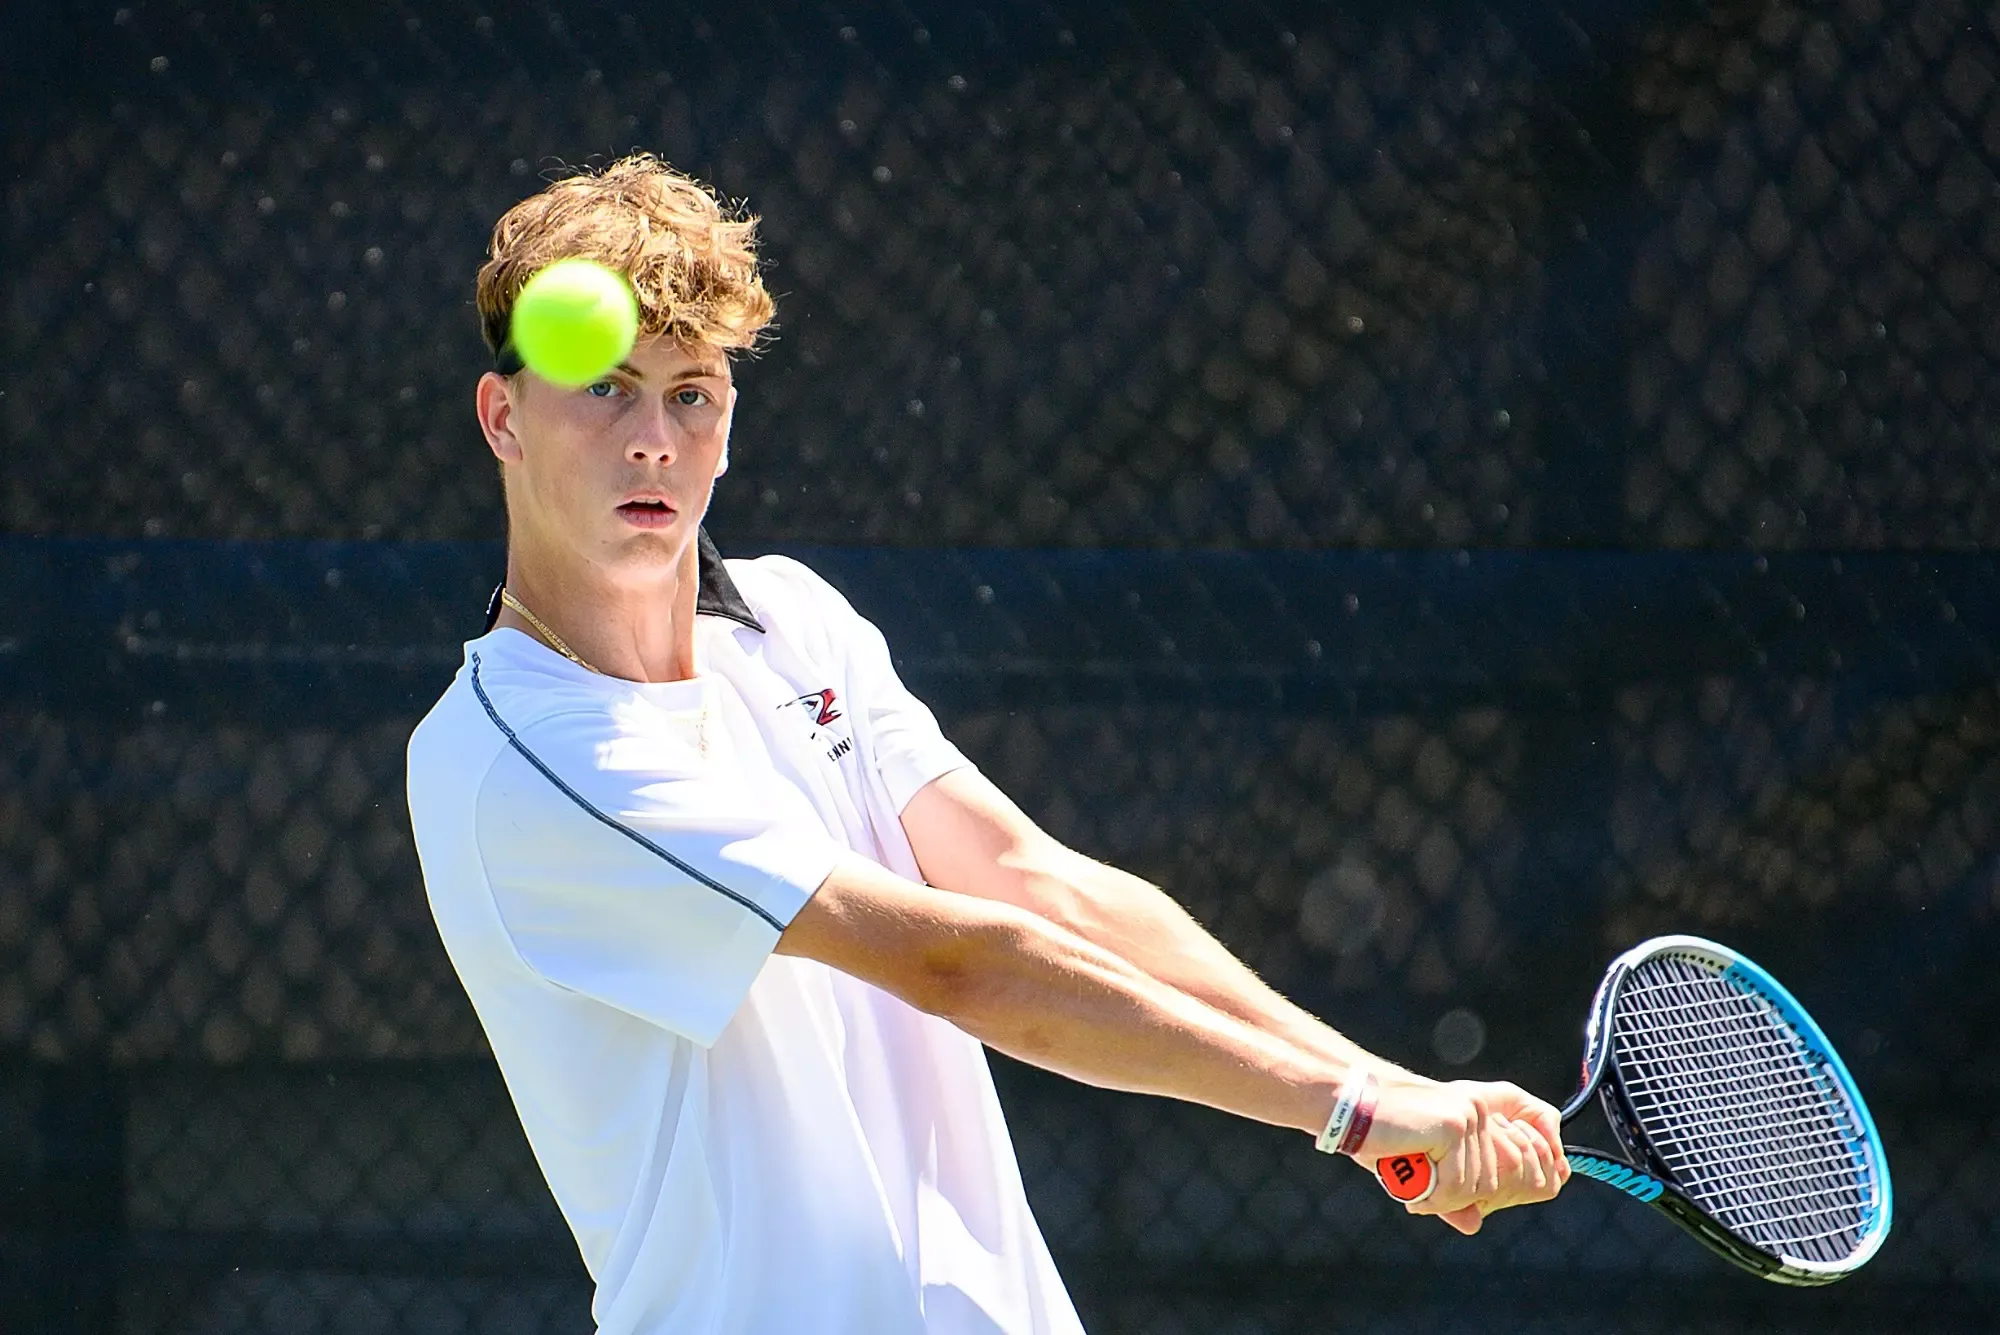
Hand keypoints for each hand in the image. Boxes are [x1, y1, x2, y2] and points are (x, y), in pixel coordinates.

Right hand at [1353, 1075, 1568, 1234]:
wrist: (1350, 1105)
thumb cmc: (1382, 1135)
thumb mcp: (1424, 1167)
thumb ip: (1454, 1192)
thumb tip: (1475, 1224)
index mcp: (1487, 1114)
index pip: (1532, 1163)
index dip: (1516, 1188)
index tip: (1469, 1202)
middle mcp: (1486, 1111)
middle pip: (1505, 1181)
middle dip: (1468, 1198)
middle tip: (1431, 1193)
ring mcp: (1472, 1117)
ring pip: (1481, 1187)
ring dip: (1445, 1197)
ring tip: (1413, 1183)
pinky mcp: (1455, 1126)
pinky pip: (1459, 1185)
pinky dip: (1433, 1197)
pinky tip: (1411, 1186)